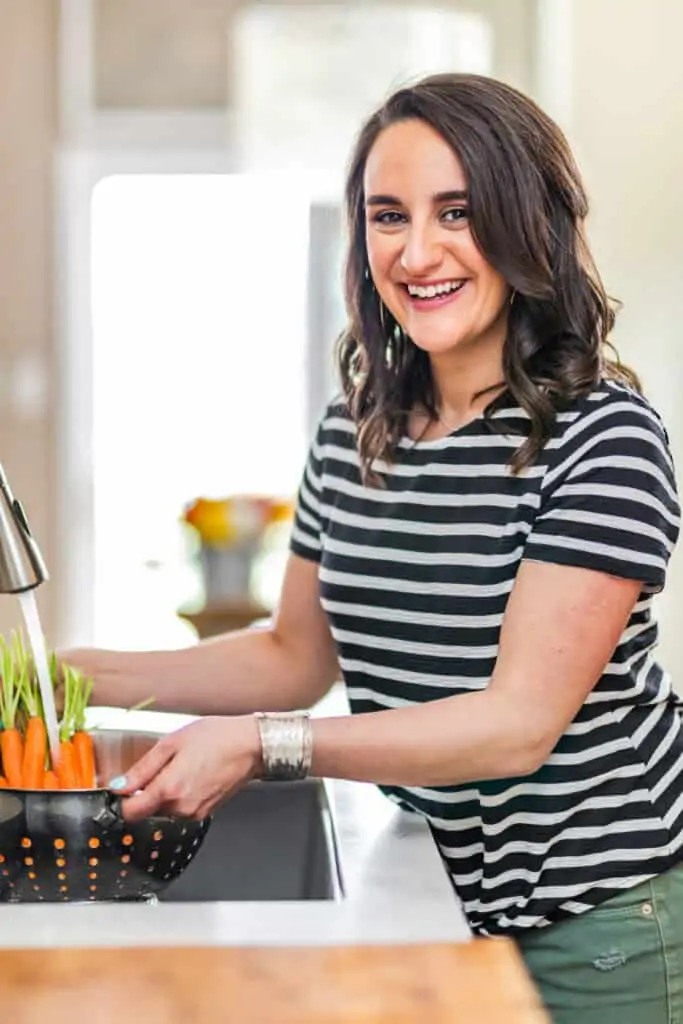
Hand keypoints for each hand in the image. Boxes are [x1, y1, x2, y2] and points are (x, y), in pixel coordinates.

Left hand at [109, 716, 261, 821]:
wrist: (251, 746)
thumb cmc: (216, 738)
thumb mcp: (171, 743)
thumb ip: (142, 769)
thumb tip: (120, 786)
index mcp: (169, 790)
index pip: (130, 813)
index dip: (123, 800)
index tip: (125, 787)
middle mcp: (181, 808)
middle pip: (148, 811)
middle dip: (148, 792)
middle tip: (164, 765)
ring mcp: (195, 813)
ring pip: (166, 810)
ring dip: (166, 793)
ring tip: (183, 767)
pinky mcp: (206, 813)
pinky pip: (183, 808)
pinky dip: (182, 795)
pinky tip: (194, 774)